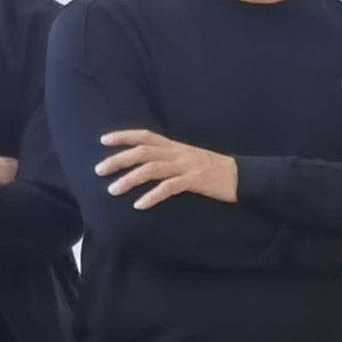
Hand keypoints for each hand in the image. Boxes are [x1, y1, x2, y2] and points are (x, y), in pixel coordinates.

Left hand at [97, 130, 234, 209]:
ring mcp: (187, 167)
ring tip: (113, 190)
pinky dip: (152, 196)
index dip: (124, 136)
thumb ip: (170, 158)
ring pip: (152, 169)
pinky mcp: (195, 181)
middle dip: (118, 160)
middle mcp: (178, 153)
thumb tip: (146, 164)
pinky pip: (169, 188)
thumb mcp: (190, 158)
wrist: (243, 177)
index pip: (146, 136)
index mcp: (176, 146)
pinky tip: (139, 205)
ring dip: (129, 179)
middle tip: (98, 170)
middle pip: (142, 152)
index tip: (103, 141)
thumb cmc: (214, 170)